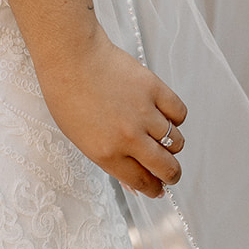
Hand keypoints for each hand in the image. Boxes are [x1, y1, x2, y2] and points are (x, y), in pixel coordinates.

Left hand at [36, 28, 186, 197]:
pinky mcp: (155, 90)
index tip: (157, 189)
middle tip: (169, 173)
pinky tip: (164, 115)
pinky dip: (176, 118)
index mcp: (106, 153)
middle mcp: (128, 137)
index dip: (153, 189)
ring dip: (172, 146)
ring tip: (162, 139)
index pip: (142, 182)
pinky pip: (179, 113)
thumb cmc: (68, 97)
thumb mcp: (81, 139)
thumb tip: (133, 180)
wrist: (71, 58)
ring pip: (176, 142)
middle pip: (166, 168)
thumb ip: (109, 161)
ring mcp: (144, 113)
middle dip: (171, 176)